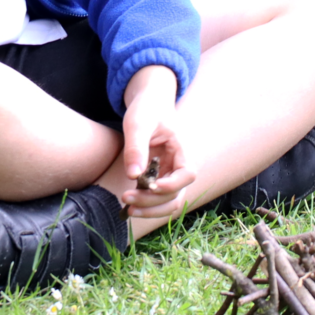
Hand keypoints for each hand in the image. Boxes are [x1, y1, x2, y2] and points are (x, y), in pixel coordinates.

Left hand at [117, 65, 194, 218]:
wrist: (148, 105)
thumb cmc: (146, 109)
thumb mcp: (138, 122)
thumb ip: (136, 147)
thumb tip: (133, 175)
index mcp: (182, 149)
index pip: (187, 174)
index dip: (172, 184)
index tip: (150, 186)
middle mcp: (179, 165)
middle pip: (175, 194)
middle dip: (152, 201)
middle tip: (126, 198)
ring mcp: (170, 174)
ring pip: (168, 202)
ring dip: (150, 209)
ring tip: (127, 208)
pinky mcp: (159, 179)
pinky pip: (157, 199)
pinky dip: (146, 205)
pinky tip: (129, 204)